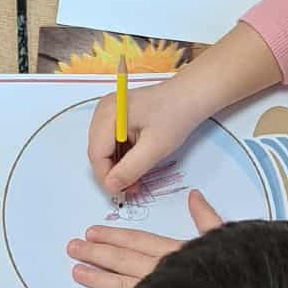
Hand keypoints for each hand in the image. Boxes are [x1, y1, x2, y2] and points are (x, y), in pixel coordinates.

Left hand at [69, 190, 223, 287]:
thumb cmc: (237, 271)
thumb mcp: (226, 238)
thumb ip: (207, 219)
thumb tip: (194, 196)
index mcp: (176, 252)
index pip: (138, 241)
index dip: (114, 236)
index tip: (92, 232)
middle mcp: (163, 272)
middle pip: (123, 259)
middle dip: (96, 253)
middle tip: (73, 248)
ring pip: (121, 285)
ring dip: (98, 279)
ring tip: (77, 272)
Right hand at [87, 73, 210, 196]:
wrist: (191, 95)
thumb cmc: (175, 116)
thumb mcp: (154, 147)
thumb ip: (130, 169)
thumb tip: (110, 187)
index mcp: (108, 113)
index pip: (96, 154)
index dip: (106, 176)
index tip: (123, 192)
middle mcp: (103, 110)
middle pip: (97, 150)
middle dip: (112, 172)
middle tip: (133, 187)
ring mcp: (109, 111)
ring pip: (104, 148)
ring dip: (117, 165)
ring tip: (137, 178)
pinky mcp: (118, 114)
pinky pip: (112, 140)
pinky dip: (122, 155)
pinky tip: (136, 162)